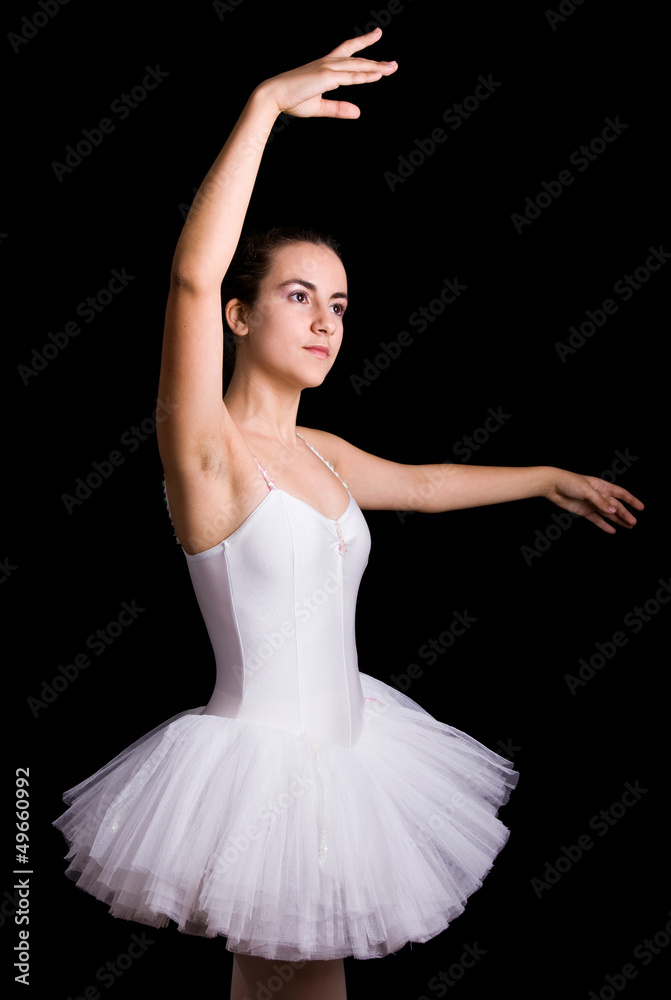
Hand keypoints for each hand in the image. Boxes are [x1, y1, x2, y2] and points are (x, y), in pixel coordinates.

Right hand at [256, 28, 396, 118]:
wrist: (274, 96)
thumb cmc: (292, 100)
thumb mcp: (320, 106)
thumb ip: (339, 109)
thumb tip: (358, 112)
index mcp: (325, 68)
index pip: (348, 52)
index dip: (363, 42)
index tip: (377, 34)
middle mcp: (328, 64)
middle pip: (357, 59)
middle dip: (376, 61)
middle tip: (393, 64)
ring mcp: (327, 68)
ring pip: (357, 67)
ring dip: (375, 68)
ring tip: (391, 68)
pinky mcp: (326, 77)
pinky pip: (350, 77)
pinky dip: (364, 76)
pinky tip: (377, 76)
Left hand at [542, 468, 644, 533]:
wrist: (553, 486)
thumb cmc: (570, 482)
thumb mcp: (587, 490)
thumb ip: (600, 501)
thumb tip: (613, 511)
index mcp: (602, 486)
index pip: (621, 493)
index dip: (631, 500)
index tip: (641, 507)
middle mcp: (599, 495)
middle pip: (616, 506)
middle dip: (625, 514)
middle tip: (634, 522)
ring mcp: (592, 504)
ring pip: (608, 514)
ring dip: (618, 520)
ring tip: (628, 526)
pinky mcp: (584, 511)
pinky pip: (597, 520)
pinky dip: (604, 525)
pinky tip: (612, 530)